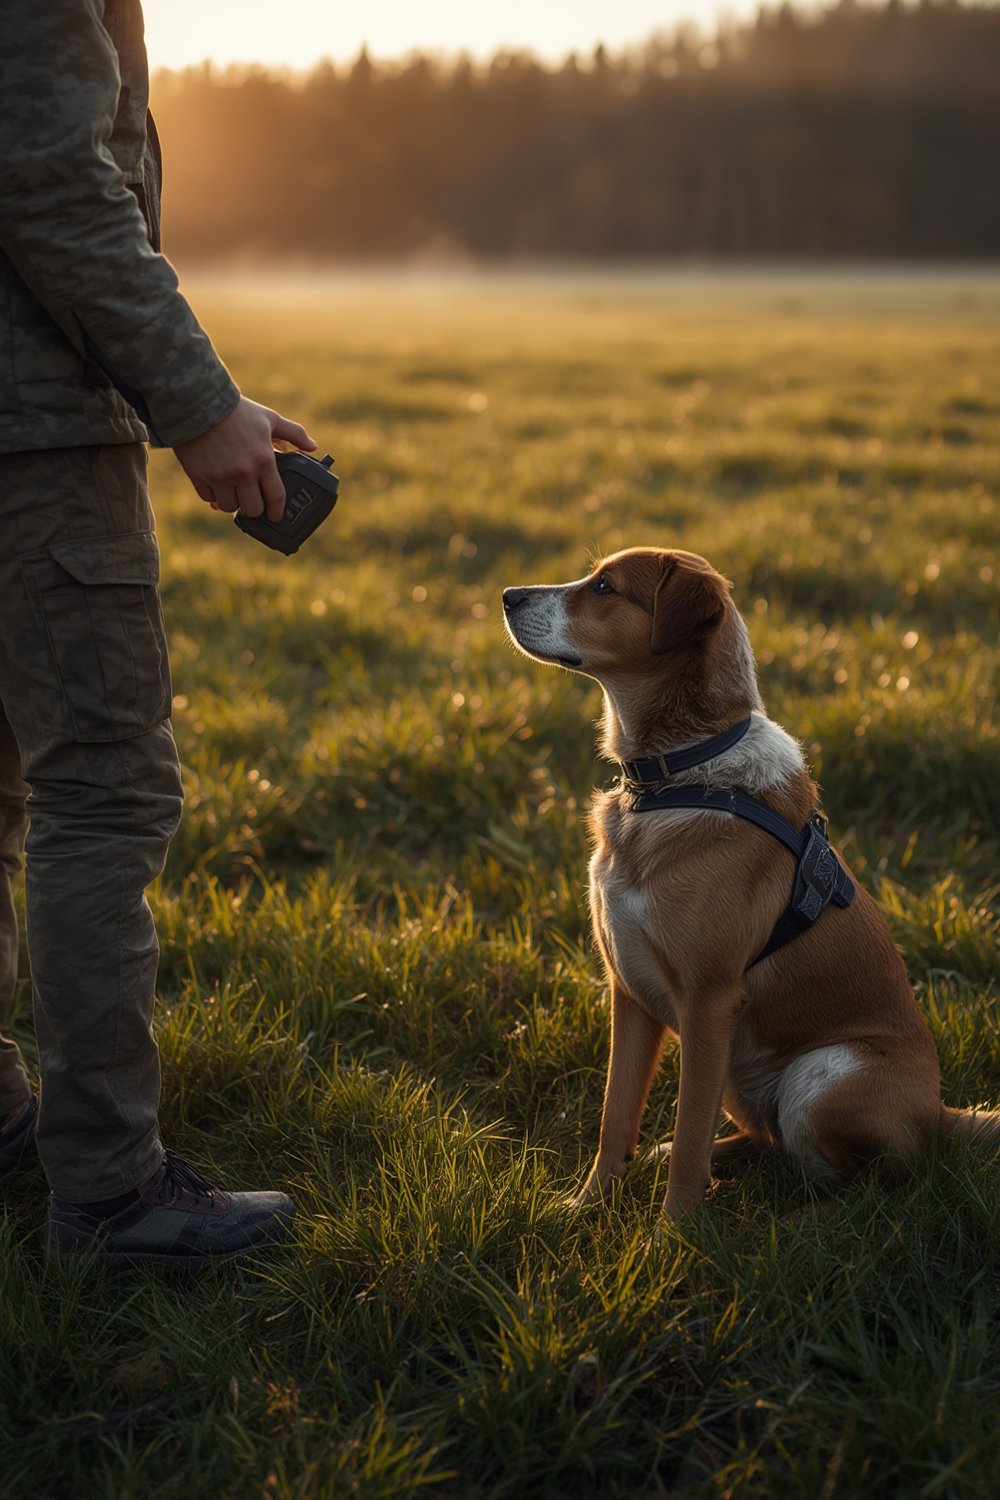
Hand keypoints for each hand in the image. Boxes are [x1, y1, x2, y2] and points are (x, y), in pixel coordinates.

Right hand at [173, 397, 316, 519]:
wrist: (199, 402)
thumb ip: (294, 433)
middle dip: (254, 508)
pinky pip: (208, 498)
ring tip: (233, 492)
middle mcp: (243, 472)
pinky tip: (216, 485)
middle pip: (253, 509)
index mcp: (263, 460)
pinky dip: (212, 495)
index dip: (277, 511)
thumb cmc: (237, 411)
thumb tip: (313, 446)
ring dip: (232, 502)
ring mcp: (220, 475)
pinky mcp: (199, 475)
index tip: (275, 516)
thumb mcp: (270, 419)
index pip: (276, 497)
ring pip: (229, 507)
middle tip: (252, 502)